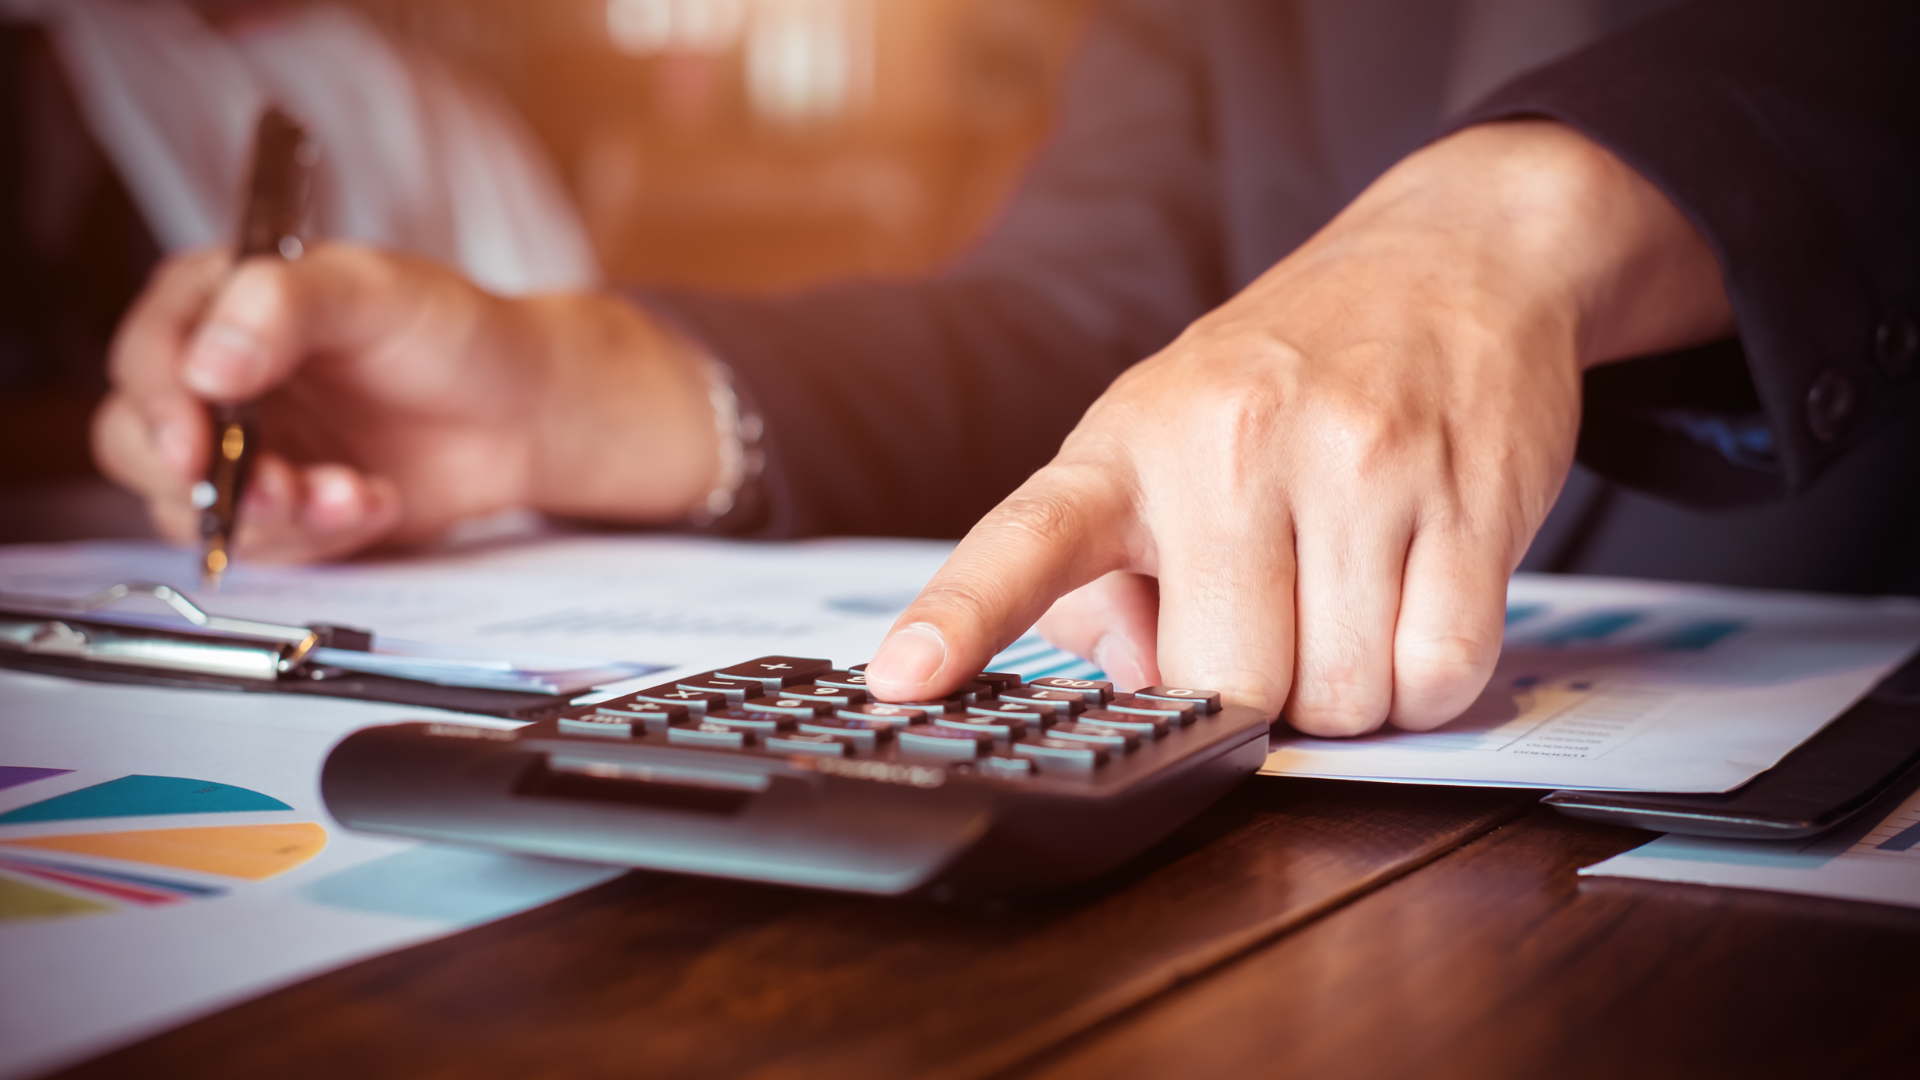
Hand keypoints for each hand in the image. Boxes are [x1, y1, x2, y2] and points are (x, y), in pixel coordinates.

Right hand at [93, 244, 719, 560]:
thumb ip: (284, 307)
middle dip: (205, 479)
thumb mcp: (374, 291)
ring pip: (191, 510)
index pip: (146, 353)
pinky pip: (260, 545)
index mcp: (216, 302)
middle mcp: (211, 377)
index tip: (196, 444)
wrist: (519, 410)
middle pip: (137, 442)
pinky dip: (317, 535)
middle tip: (280, 487)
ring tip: (353, 492)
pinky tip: (373, 498)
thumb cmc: (449, 333)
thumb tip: (207, 365)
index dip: (161, 403)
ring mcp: (240, 448)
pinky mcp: (276, 508)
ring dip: (273, 516)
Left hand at [865, 121, 1734, 734]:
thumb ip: (1113, 579)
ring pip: (1344, 696)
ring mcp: (1358, 464)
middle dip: (1254, 699)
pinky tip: (1416, 607)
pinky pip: (1442, 676)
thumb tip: (1138, 682)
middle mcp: (1231, 445)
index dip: (959, 618)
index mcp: (1129, 441)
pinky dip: (1429, 681)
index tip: (903, 683)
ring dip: (1350, 690)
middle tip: (1275, 625)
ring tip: (1351, 599)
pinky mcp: (1467, 494)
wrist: (1452, 255)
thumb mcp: (1162, 440)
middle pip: (1228, 684)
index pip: (1027, 539)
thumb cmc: (1288, 372)